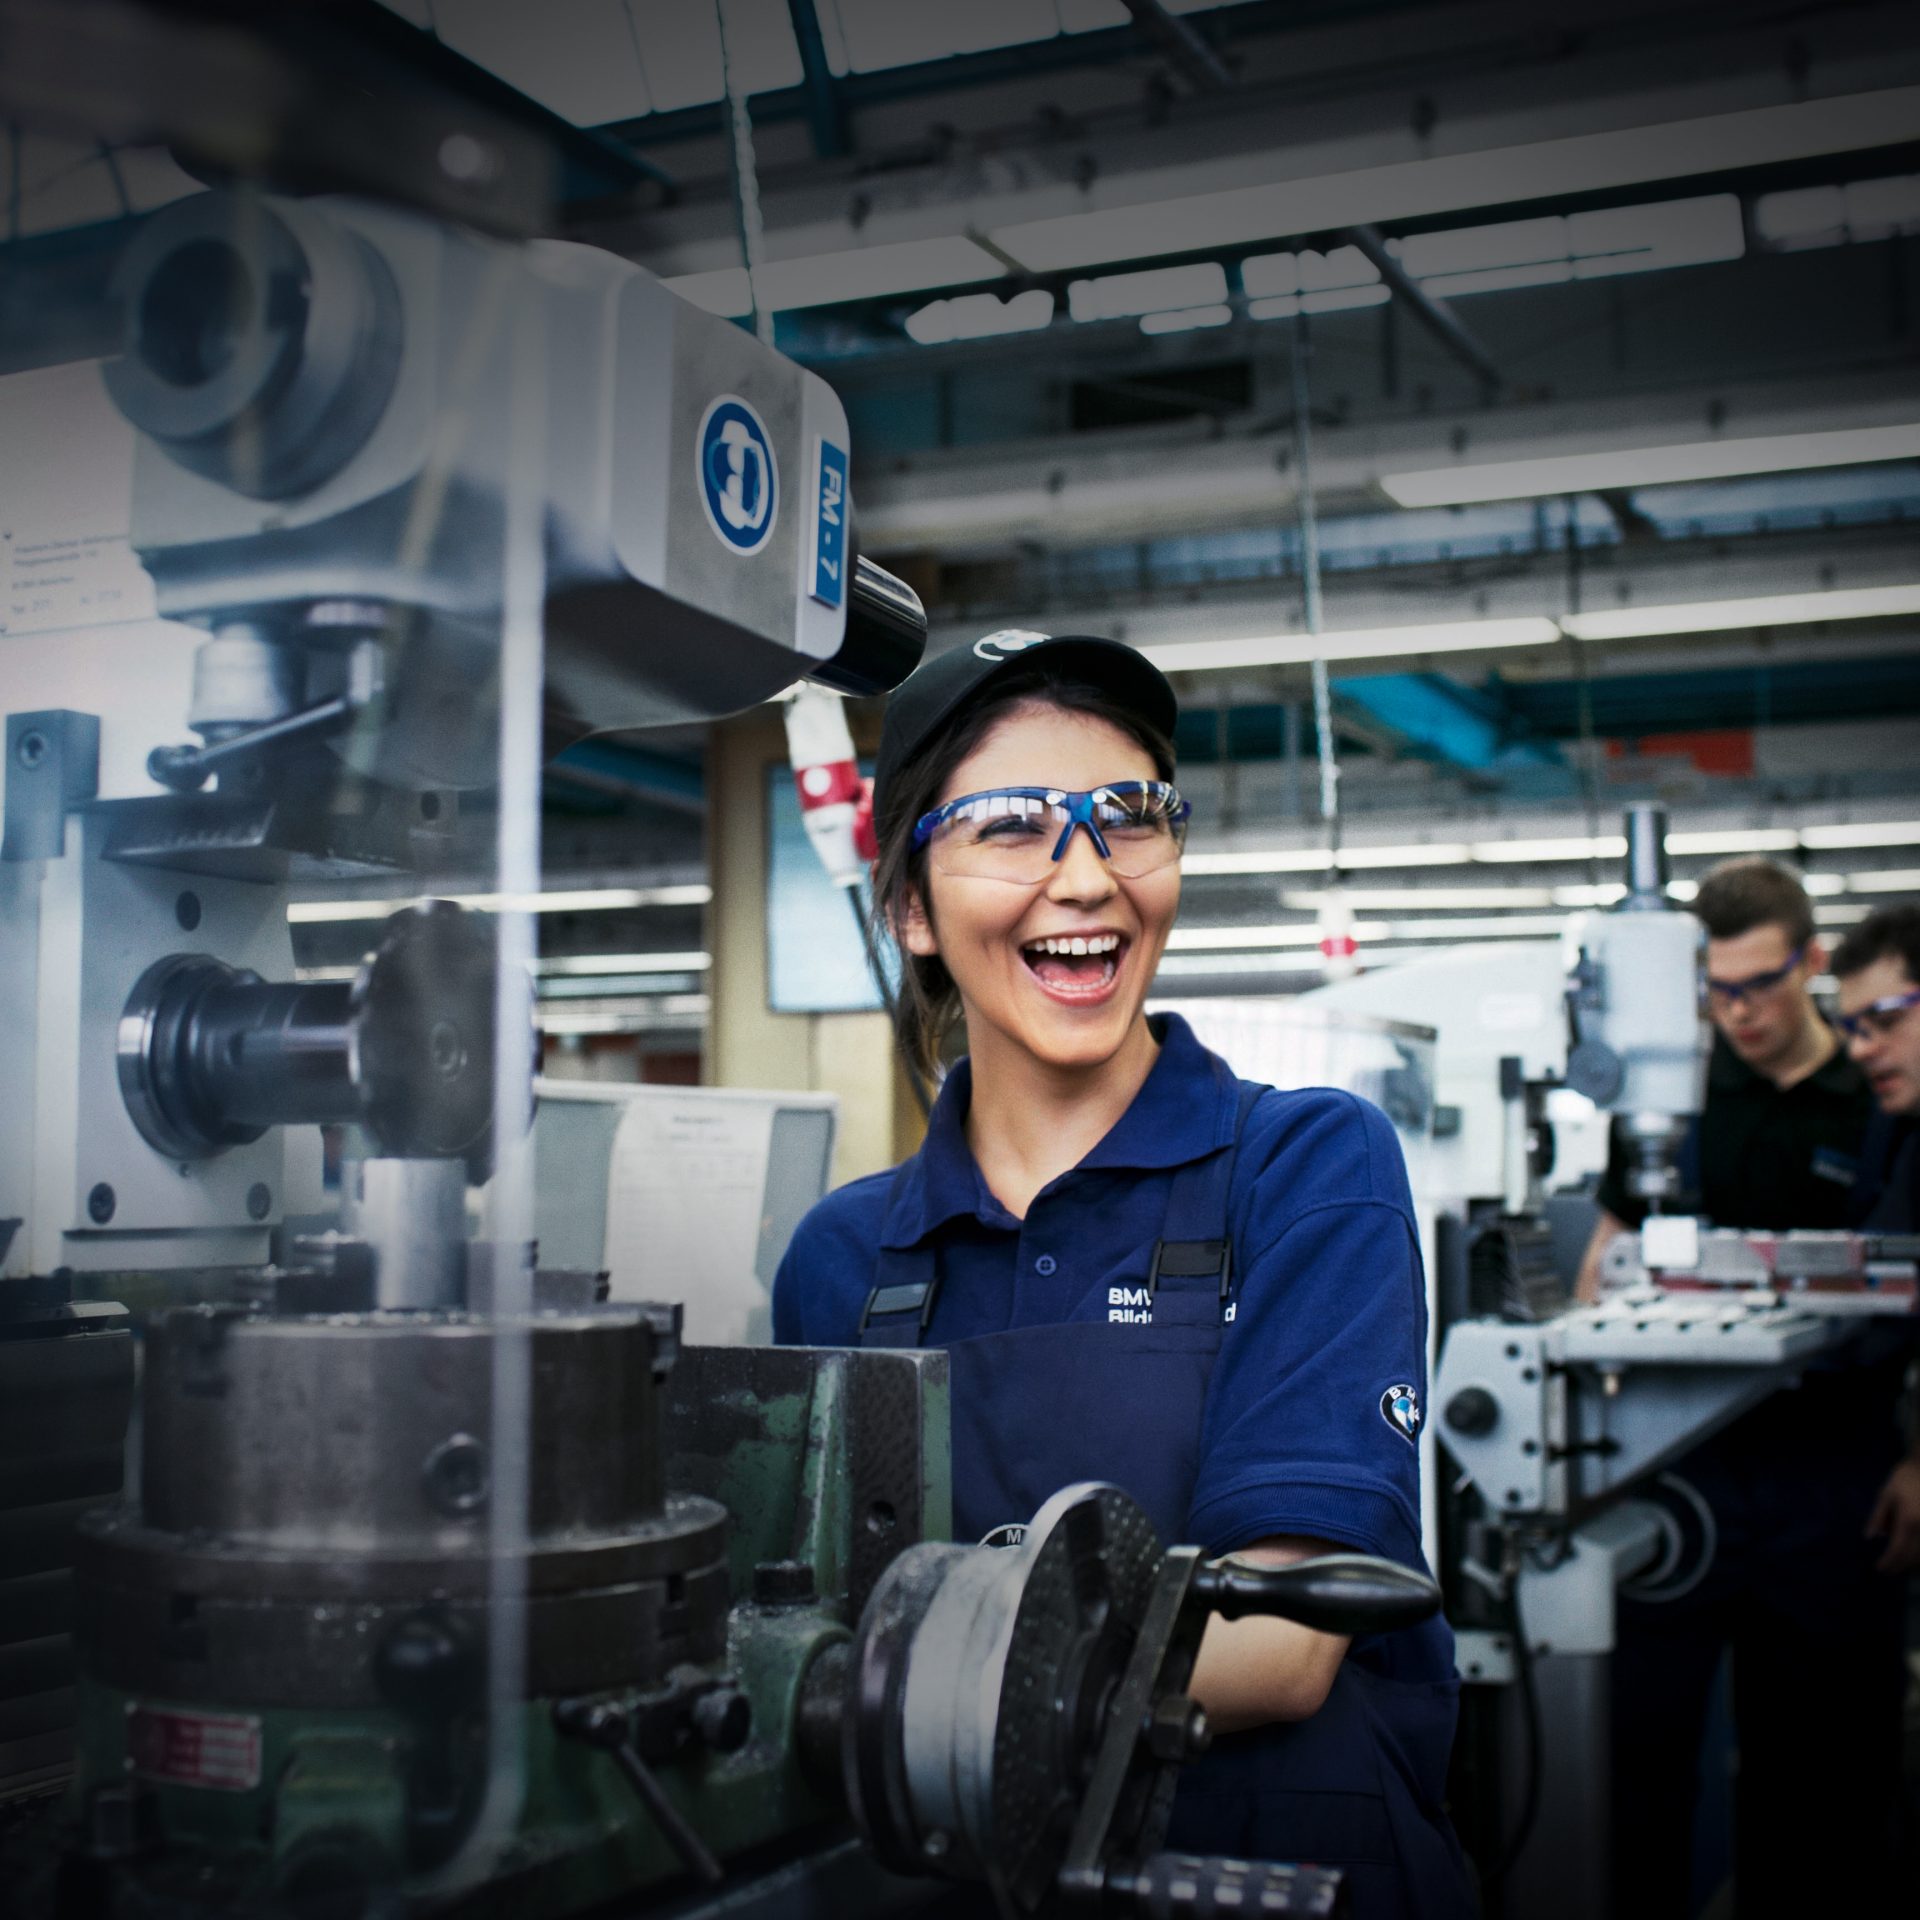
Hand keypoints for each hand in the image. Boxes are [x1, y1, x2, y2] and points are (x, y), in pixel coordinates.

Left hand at [1866, 1459, 1919, 1574]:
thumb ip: (1878, 1517)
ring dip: (1912, 1564)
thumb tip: (1870, 1537)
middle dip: (1900, 1566)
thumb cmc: (1905, 1479)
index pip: (1898, 1550)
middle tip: (1888, 1571)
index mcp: (1908, 1522)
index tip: (1880, 1569)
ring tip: (1899, 1566)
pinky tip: (1913, 1557)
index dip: (1889, 1563)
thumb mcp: (1886, 1495)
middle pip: (1913, 1558)